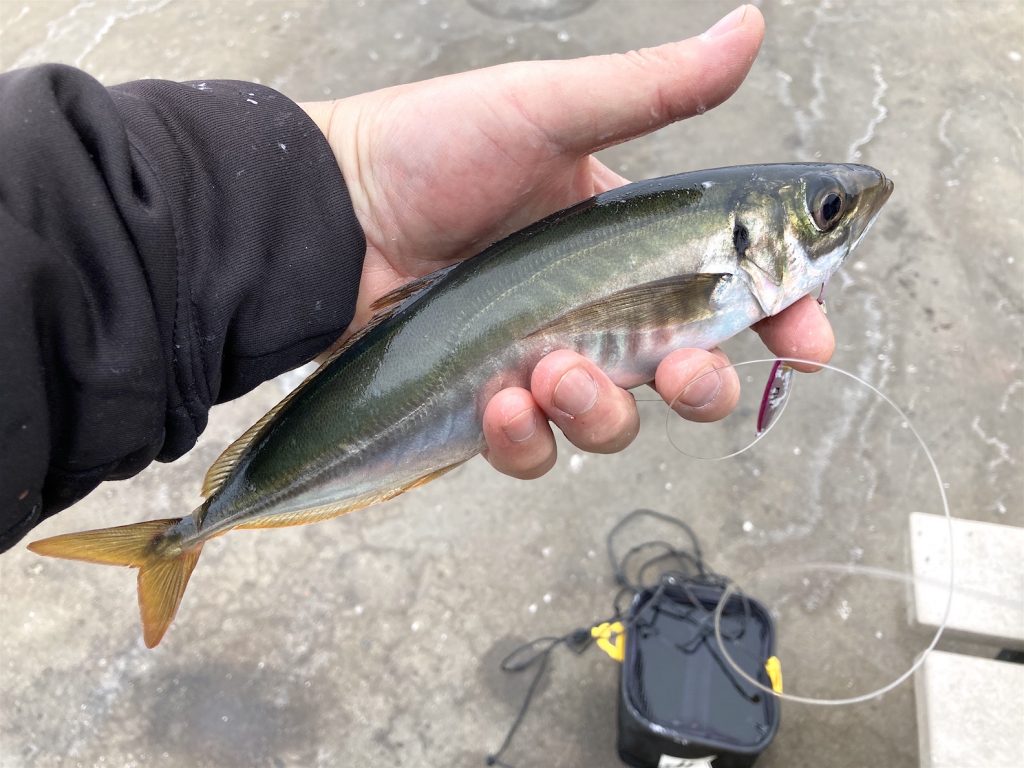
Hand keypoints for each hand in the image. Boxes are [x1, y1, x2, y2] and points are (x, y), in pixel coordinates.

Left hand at [300, 4, 833, 478]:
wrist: (328, 212)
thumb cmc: (428, 149)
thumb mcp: (548, 108)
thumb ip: (653, 89)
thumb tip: (750, 28)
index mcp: (624, 240)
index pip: (726, 288)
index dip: (778, 319)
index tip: (805, 342)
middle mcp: (593, 307)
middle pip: (682, 372)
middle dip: (697, 386)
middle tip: (681, 373)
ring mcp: (541, 360)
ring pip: (612, 422)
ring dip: (600, 411)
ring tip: (552, 373)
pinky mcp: (488, 403)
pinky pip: (532, 449)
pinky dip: (525, 437)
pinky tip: (499, 400)